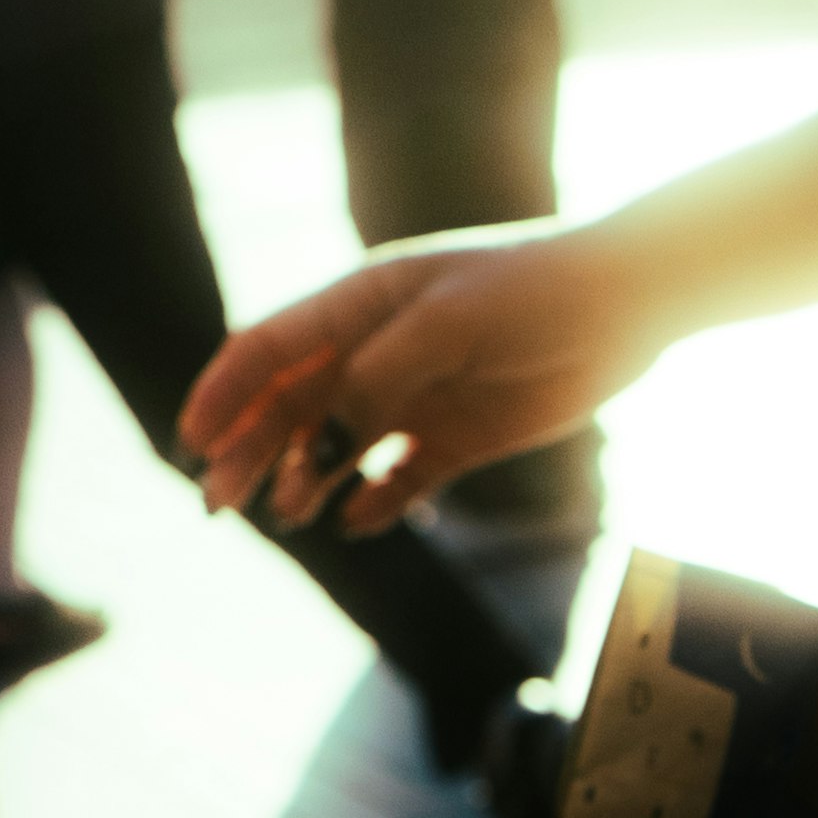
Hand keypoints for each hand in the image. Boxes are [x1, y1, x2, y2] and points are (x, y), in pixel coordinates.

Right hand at [180, 223, 662, 534]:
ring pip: (338, 449)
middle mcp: (375, 352)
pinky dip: (375, 503)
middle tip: (219, 506)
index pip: (268, 350)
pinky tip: (355, 524)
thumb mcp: (447, 326)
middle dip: (251, 454)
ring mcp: (414, 398)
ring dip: (306, 481)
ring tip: (290, 517)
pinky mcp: (456, 440)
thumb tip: (321, 445)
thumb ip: (378, 382)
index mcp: (357, 304)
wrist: (623, 307)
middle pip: (292, 408)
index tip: (195, 443)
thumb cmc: (531, 293)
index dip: (225, 395)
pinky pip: (400, 479)